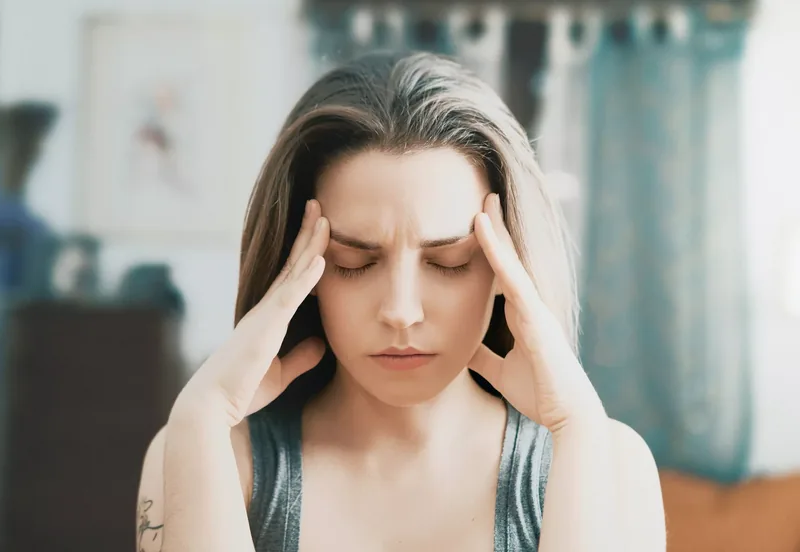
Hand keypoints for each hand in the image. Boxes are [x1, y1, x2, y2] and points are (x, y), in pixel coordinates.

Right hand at [174, 200, 329, 427]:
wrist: (212, 405)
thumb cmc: (241, 391)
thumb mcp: (280, 374)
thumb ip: (300, 358)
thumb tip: (322, 345)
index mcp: (268, 318)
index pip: (291, 277)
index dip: (306, 253)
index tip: (319, 230)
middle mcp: (266, 309)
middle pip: (292, 263)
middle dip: (307, 235)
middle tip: (318, 206)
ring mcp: (266, 315)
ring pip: (293, 271)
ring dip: (310, 244)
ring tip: (323, 217)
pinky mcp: (266, 327)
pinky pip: (290, 296)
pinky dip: (306, 276)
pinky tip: (321, 259)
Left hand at [468, 193, 604, 432]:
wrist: (568, 416)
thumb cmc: (540, 394)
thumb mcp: (501, 372)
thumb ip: (483, 358)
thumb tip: (462, 348)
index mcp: (523, 316)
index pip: (502, 274)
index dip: (492, 249)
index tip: (478, 224)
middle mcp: (530, 305)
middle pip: (510, 258)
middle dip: (497, 228)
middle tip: (484, 196)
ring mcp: (535, 308)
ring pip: (512, 260)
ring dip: (498, 229)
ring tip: (484, 199)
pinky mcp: (535, 316)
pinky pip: (511, 276)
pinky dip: (496, 251)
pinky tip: (482, 228)